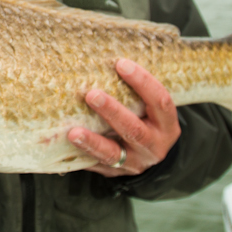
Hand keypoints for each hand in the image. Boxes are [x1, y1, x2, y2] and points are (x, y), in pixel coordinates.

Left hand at [68, 58, 179, 176]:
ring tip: (73, 132)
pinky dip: (81, 156)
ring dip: (92, 142)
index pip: (160, 101)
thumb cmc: (147, 120)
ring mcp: (135, 162)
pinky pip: (96, 165)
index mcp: (167, 125)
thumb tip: (102, 59)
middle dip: (113, 112)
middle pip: (134, 129)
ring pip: (113, 154)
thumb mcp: (151, 108)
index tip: (121, 64)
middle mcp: (154, 145)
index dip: (142, 82)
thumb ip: (136, 92)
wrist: (151, 155)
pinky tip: (65, 146)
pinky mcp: (115, 172)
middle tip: (92, 95)